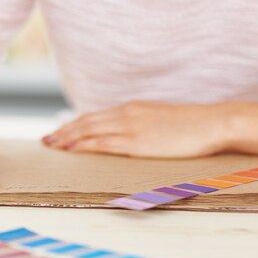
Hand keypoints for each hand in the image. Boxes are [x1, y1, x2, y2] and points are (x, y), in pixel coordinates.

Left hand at [42, 101, 229, 157]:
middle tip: (47, 140)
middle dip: (64, 131)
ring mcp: (131, 127)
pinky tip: (72, 149)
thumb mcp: (157, 119)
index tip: (59, 131)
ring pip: (90, 130)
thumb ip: (138, 123)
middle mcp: (126, 114)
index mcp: (130, 109)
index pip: (93, 116)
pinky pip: (105, 143)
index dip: (73, 124)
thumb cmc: (188, 125)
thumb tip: (122, 134)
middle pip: (86, 121)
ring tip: (52, 145)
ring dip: (68, 138)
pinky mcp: (138, 141)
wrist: (210, 123)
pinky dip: (85, 145)